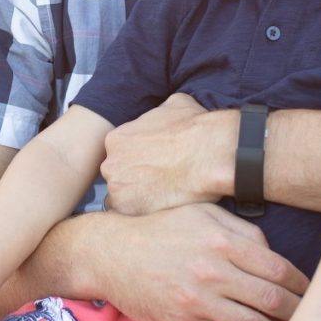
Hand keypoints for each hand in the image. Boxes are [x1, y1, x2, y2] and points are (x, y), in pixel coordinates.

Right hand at [89, 204, 307, 320]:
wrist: (112, 254)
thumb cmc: (161, 230)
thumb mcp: (201, 214)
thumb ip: (241, 231)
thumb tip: (272, 253)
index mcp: (222, 241)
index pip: (277, 268)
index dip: (302, 285)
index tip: (315, 293)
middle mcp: (213, 270)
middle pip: (271, 299)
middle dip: (299, 314)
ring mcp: (198, 300)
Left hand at [101, 93, 229, 214]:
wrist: (209, 153)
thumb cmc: (195, 128)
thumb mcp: (175, 104)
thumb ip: (160, 112)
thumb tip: (165, 113)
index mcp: (116, 139)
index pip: (120, 156)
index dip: (138, 162)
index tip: (154, 166)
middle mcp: (110, 164)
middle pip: (118, 177)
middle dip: (135, 181)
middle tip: (159, 183)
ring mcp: (117, 188)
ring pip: (124, 198)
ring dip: (140, 199)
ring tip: (165, 197)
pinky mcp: (130, 209)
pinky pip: (133, 216)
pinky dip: (148, 213)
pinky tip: (166, 206)